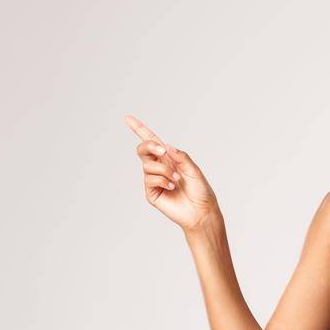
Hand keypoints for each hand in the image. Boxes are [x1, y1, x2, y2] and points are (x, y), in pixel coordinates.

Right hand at [124, 113, 220, 234]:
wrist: (201, 211)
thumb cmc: (200, 191)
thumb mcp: (193, 169)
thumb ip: (181, 156)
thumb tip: (165, 146)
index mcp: (169, 158)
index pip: (151, 141)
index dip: (139, 129)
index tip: (128, 118)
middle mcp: (159, 167)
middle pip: (143, 150)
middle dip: (150, 146)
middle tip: (162, 151)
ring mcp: (154, 180)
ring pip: (148, 165)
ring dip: (164, 169)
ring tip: (176, 179)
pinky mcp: (152, 193)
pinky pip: (150, 179)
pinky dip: (162, 180)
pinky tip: (172, 187)